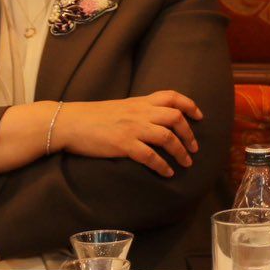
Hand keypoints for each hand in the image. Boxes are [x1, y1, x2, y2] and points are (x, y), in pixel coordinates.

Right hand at [53, 90, 204, 177]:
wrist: (70, 121)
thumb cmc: (93, 116)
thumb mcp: (121, 106)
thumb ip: (139, 110)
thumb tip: (155, 118)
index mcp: (140, 102)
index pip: (172, 96)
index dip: (190, 105)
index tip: (199, 116)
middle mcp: (140, 112)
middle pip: (175, 117)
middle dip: (189, 133)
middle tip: (194, 148)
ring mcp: (133, 128)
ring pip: (167, 137)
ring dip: (181, 151)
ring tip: (186, 163)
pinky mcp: (123, 144)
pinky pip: (150, 156)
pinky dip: (162, 165)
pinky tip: (167, 172)